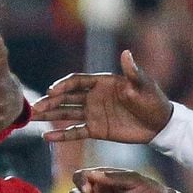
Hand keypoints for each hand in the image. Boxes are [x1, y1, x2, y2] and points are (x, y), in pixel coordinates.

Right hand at [32, 50, 172, 143]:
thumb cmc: (153, 101)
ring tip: (32, 118)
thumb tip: (126, 53)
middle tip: (34, 108)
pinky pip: (75, 131)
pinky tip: (46, 138)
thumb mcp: (144, 86)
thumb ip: (132, 72)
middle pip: (66, 97)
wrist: (160, 124)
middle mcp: (93, 96)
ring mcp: (93, 113)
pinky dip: (62, 135)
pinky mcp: (95, 129)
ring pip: (66, 113)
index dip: (63, 86)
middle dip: (50, 102)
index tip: (51, 92)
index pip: (77, 82)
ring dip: (50, 115)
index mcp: (102, 82)